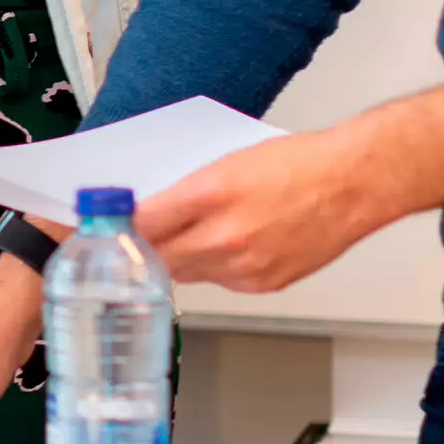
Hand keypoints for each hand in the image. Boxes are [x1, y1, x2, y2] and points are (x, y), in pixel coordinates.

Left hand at [137, 84, 443, 291]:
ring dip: (174, 260)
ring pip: (187, 273)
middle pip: (158, 256)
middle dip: (137, 251)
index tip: (89, 229)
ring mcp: (247, 266)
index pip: (143, 221)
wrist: (354, 183)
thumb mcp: (225, 161)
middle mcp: (226, 236)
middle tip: (118, 245)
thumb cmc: (296, 161)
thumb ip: (184, 189)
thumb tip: (148, 207)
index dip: (112, 228)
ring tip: (170, 244)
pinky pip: (221, 282)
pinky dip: (212, 267)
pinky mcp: (265, 283)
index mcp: (211, 194)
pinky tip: (219, 249)